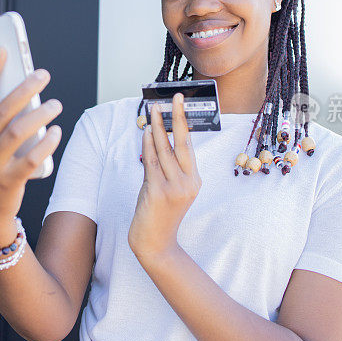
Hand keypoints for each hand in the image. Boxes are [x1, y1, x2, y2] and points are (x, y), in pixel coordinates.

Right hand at [0, 46, 62, 240]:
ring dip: (41, 113)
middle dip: (25, 88)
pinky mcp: (8, 181)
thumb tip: (16, 89)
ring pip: (18, 131)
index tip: (2, 51)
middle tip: (42, 75)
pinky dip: (46, 142)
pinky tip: (56, 132)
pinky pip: (32, 157)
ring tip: (55, 105)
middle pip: (3, 110)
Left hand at [128, 92, 201, 259]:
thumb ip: (164, 166)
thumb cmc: (159, 214)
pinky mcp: (159, 192)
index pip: (189, 146)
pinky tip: (146, 131)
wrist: (155, 244)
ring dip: (158, 127)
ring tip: (154, 109)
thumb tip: (155, 137)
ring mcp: (174, 187)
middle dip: (178, 117)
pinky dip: (148, 144)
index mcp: (194, 180)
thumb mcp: (168, 189)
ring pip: (165, 150)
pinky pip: (152, 162)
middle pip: (183, 143)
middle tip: (175, 96)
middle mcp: (188, 182)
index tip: (181, 104)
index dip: (185, 123)